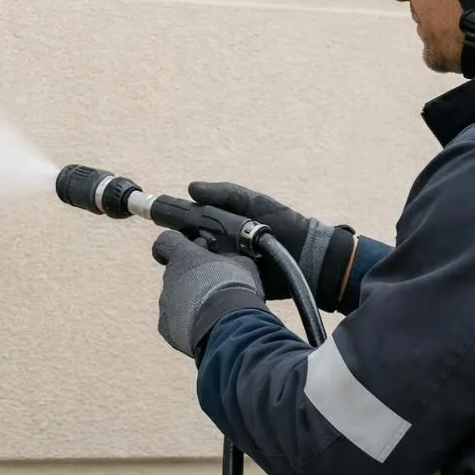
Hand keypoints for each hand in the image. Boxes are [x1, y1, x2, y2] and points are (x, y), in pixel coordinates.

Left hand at [150, 230, 265, 358]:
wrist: (231, 325)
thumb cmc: (237, 289)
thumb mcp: (242, 263)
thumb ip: (228, 258)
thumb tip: (230, 260)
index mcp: (183, 256)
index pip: (165, 242)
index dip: (175, 245)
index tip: (188, 251)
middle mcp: (169, 277)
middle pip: (175, 273)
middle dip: (191, 278)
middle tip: (213, 286)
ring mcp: (165, 303)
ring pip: (174, 298)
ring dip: (190, 302)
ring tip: (213, 311)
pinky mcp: (167, 327)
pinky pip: (173, 322)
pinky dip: (186, 323)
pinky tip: (206, 326)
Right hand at [187, 181, 356, 311]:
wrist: (309, 259)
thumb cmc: (284, 226)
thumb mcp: (255, 202)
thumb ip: (226, 193)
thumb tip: (191, 188)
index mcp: (219, 227)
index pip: (186, 226)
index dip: (174, 225)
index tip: (165, 221)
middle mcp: (217, 248)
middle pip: (184, 249)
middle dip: (183, 247)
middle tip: (198, 244)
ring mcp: (223, 268)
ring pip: (193, 268)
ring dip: (194, 264)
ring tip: (211, 259)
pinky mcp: (232, 286)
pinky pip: (210, 286)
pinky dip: (206, 283)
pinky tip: (210, 278)